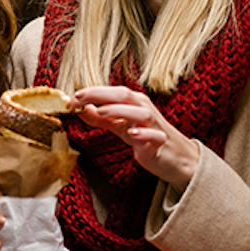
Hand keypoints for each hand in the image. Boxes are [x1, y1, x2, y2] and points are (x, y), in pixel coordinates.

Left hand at [71, 86, 198, 190]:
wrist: (177, 158)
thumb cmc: (149, 139)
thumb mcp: (122, 127)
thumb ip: (102, 118)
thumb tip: (82, 109)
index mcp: (135, 103)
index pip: (113, 92)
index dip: (92, 92)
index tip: (72, 97)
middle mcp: (145, 110)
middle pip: (125, 96)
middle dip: (100, 95)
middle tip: (79, 98)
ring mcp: (154, 126)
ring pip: (140, 113)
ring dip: (120, 111)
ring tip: (102, 112)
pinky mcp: (160, 143)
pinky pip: (154, 136)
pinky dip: (144, 134)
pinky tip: (133, 134)